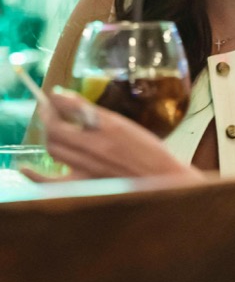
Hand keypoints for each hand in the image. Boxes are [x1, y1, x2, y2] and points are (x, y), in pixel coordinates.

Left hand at [38, 89, 195, 179]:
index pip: (69, 110)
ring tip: (51, 129)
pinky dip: (36, 176)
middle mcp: (94, 147)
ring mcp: (87, 168)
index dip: (57, 103)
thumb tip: (65, 98)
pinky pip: (54, 182)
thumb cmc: (148, 153)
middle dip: (49, 118)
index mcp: (107, 128)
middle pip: (56, 131)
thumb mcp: (123, 125)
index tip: (54, 96)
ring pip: (54, 149)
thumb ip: (94, 114)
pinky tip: (26, 169)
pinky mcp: (86, 185)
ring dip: (48, 136)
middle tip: (50, 110)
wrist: (162, 181)